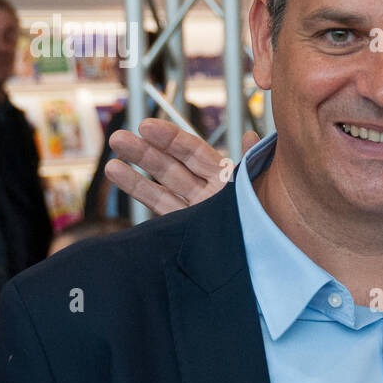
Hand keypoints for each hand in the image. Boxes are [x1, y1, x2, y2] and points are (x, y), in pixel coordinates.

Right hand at [105, 118, 259, 215]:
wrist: (273, 256)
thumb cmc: (273, 218)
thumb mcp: (265, 186)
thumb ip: (253, 162)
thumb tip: (250, 135)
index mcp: (227, 177)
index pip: (194, 152)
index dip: (171, 140)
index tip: (146, 127)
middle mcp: (209, 192)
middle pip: (172, 168)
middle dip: (144, 153)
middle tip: (117, 139)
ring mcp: (197, 211)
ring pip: (162, 190)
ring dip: (136, 177)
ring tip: (109, 165)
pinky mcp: (189, 230)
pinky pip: (164, 213)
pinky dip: (144, 198)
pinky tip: (123, 185)